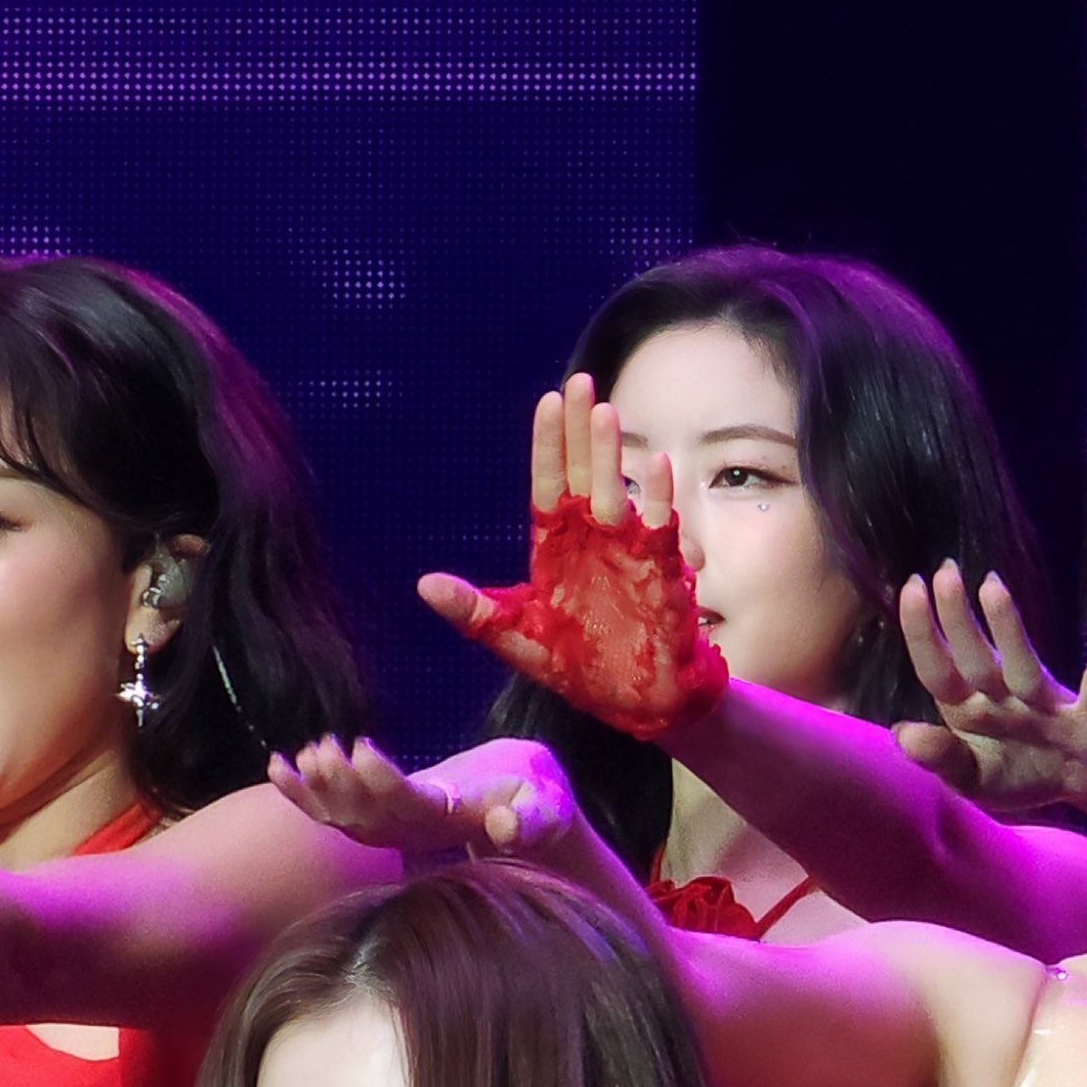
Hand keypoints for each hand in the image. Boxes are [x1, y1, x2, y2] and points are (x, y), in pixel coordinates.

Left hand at [270, 732, 583, 868]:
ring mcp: (397, 830)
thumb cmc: (538, 801)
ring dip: (319, 790)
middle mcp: (416, 832)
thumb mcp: (546, 808)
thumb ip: (531, 819)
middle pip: (369, 816)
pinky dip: (304, 796)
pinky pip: (336, 814)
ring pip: (347, 819)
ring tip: (306, 754)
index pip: (409, 804)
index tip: (362, 747)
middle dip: (342, 784)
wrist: (528, 813)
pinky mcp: (384, 820)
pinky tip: (277, 768)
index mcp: (450, 820)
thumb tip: (502, 826)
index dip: (382, 781)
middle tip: (324, 748)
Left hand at [416, 377, 728, 731]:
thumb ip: (474, 613)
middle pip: (585, 474)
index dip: (548, 445)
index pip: (549, 483)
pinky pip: (661, 529)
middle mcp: (593, 538)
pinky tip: (657, 468)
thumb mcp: (518, 641)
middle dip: (582, 431)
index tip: (548, 403)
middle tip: (580, 384)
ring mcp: (629, 550)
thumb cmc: (581, 667)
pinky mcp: (661, 572)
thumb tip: (424, 585)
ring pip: (618, 491)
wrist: (637, 702)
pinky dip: (660, 499)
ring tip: (606, 412)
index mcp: (557, 546)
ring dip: (612, 455)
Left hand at [894, 572, 1086, 817]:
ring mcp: (1047, 706)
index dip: (922, 635)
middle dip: (957, 620)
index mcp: (970, 710)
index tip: (910, 589)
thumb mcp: (976, 780)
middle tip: (944, 571)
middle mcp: (1004, 698)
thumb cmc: (1022, 773)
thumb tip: (902, 732)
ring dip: (1008, 630)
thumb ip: (942, 759)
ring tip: (991, 586)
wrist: (1085, 783)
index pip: (938, 671)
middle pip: (976, 659)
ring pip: (1023, 666)